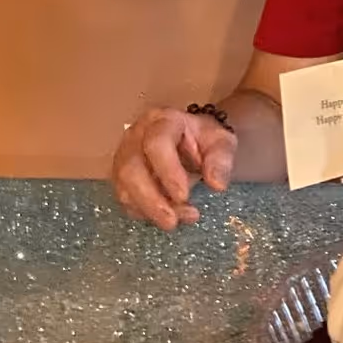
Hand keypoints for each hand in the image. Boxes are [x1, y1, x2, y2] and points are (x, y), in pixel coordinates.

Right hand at [111, 107, 236, 229]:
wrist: (192, 139)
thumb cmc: (204, 139)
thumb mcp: (221, 142)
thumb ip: (221, 160)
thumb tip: (217, 185)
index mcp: (163, 121)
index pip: (157, 143)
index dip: (167, 172)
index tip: (184, 196)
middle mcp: (136, 136)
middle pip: (130, 169)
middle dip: (151, 200)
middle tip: (172, 221)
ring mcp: (124, 155)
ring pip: (124, 187)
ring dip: (148, 210)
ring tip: (174, 222)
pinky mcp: (121, 175)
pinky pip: (124, 198)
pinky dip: (143, 212)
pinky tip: (165, 217)